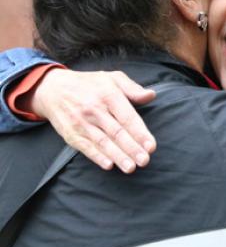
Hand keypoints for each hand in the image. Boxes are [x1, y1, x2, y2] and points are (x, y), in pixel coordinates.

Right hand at [31, 68, 156, 172]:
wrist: (53, 89)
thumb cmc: (90, 84)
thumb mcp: (112, 78)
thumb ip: (133, 89)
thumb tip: (151, 95)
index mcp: (108, 94)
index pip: (127, 117)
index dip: (140, 133)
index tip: (151, 146)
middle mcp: (94, 109)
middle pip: (116, 132)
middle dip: (131, 148)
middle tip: (145, 161)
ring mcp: (81, 123)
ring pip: (102, 142)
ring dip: (117, 156)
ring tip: (130, 167)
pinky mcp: (71, 134)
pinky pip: (86, 147)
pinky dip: (97, 157)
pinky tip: (108, 165)